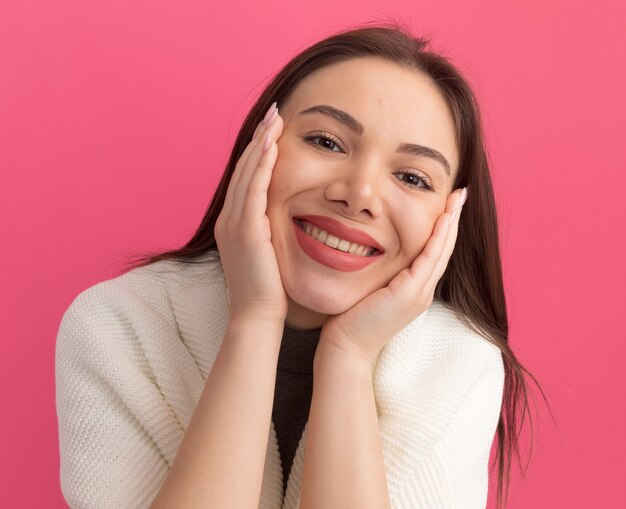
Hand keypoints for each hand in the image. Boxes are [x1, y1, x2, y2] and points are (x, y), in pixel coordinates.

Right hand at [214, 103, 287, 322]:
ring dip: (261, 144)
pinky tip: (273, 145)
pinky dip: (262, 165)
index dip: (259, 152)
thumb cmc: (268, 290)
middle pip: (244, 169)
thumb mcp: (266, 253)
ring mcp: (233, 223)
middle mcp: (228, 218)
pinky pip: (253, 189)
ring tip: (274, 119)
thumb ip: (269, 231)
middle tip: (273, 113)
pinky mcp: (245, 230)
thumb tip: (281, 219)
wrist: (257, 317)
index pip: (246, 178)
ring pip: (247, 173)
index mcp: (234, 223)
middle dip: (259, 139)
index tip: (273, 130)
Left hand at [318, 187, 467, 364]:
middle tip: (462, 193)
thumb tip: (371, 250)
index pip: (435, 253)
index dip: (444, 228)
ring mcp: (419, 293)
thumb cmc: (352, 318)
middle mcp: (423, 291)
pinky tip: (443, 218)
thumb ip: (381, 273)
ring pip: (442, 251)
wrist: (347, 346)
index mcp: (415, 289)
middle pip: (445, 249)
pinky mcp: (409, 293)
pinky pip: (428, 259)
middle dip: (454, 219)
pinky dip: (437, 237)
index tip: (449, 204)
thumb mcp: (372, 290)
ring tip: (459, 199)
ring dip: (451, 223)